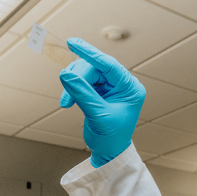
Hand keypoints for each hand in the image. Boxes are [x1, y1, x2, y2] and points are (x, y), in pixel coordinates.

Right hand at [59, 38, 145, 167]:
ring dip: (72, 85)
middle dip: (77, 79)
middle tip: (66, 98)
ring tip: (66, 103)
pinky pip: (81, 81)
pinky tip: (68, 101)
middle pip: (94, 68)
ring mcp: (110, 87)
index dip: (90, 53)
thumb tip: (65, 73)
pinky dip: (72, 89)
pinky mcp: (99, 91)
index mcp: (131, 88)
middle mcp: (122, 84)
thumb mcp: (98, 115)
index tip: (72, 42)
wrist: (108, 152)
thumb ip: (82, 93)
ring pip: (85, 73)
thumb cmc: (111, 138)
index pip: (109, 64)